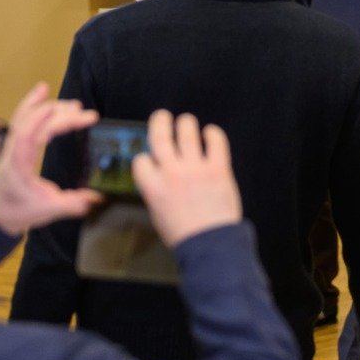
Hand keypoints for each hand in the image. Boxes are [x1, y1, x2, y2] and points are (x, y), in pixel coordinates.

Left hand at [0, 83, 101, 235]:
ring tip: (75, 105)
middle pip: (33, 122)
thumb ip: (71, 204)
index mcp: (18, 164)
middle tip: (88, 114)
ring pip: (26, 116)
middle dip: (61, 115)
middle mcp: (12, 150)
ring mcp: (12, 145)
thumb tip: (97, 198)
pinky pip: (23, 119)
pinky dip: (33, 104)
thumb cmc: (19, 211)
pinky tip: (43, 92)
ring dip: (50, 107)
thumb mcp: (47, 210)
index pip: (29, 135)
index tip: (68, 111)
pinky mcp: (17, 144)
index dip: (45, 120)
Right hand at [132, 110, 242, 246]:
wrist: (210, 243)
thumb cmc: (182, 234)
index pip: (141, 159)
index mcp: (152, 187)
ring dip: (186, 123)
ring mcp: (195, 168)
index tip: (151, 158)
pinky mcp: (218, 168)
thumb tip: (159, 177)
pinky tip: (210, 134)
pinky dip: (213, 133)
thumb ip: (156, 191)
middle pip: (160, 135)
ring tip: (187, 123)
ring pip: (187, 132)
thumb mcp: (157, 213)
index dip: (145, 157)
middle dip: (160, 121)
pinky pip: (216, 142)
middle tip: (163, 116)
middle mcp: (171, 172)